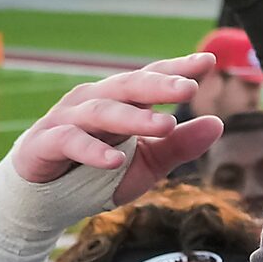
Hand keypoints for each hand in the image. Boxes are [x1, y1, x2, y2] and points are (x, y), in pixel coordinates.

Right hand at [8, 53, 225, 205]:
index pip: (150, 78)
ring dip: (134, 118)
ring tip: (165, 125)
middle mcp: (94, 101)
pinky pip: (69, 141)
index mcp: (120, 100)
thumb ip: (179, 145)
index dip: (177, 68)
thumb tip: (218, 123)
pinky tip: (115, 160)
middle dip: (159, 86)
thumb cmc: (98, 173)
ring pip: (103, 112)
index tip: (209, 62)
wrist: (45, 200)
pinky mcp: (44, 142)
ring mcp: (66, 119)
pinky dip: (92, 150)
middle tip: (190, 88)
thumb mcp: (147, 164)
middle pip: (128, 87)